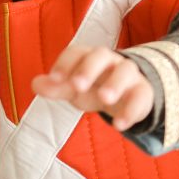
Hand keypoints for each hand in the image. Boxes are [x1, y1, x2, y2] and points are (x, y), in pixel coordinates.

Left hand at [31, 45, 154, 130]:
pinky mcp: (143, 91)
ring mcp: (128, 75)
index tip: (54, 78)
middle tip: (77, 85)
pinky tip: (119, 126)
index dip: (65, 63)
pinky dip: (131, 111)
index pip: (76, 52)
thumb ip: (56, 87)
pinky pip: (140, 97)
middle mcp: (109, 61)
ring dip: (115, 84)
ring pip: (125, 71)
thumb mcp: (74, 89)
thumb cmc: (94, 87)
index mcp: (88, 57)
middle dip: (89, 68)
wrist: (127, 93)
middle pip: (101, 55)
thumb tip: (36, 84)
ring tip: (105, 100)